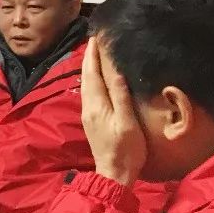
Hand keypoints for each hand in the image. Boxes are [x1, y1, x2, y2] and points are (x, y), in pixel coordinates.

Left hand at [81, 36, 148, 186]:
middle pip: (86, 77)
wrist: (113, 174)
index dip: (93, 56)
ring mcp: (88, 114)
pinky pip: (89, 92)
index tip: (95, 38)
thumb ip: (120, 97)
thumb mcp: (127, 122)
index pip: (92, 74)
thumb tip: (116, 72)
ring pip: (86, 84)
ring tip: (95, 54)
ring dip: (89, 68)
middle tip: (93, 41)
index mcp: (97, 105)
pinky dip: (92, 80)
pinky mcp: (91, 120)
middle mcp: (88, 107)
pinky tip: (97, 79)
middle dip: (89, 58)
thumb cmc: (126, 150)